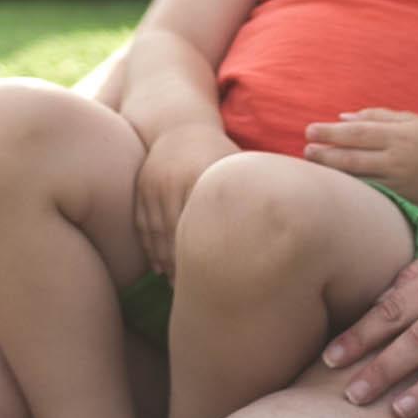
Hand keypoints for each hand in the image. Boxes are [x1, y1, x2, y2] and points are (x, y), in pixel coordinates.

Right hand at [134, 124, 238, 278]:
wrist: (180, 124)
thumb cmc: (218, 150)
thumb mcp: (234, 165)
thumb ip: (250, 194)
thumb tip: (276, 229)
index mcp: (201, 176)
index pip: (202, 224)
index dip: (206, 254)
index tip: (216, 280)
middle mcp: (174, 181)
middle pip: (177, 233)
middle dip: (184, 266)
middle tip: (195, 293)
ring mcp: (154, 185)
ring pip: (157, 233)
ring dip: (165, 263)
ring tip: (176, 287)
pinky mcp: (141, 188)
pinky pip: (142, 225)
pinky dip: (149, 249)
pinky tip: (159, 269)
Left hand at [301, 108, 417, 200]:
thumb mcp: (411, 121)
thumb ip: (377, 116)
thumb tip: (343, 118)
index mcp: (400, 135)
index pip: (358, 133)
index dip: (331, 132)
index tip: (310, 130)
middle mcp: (398, 159)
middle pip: (353, 157)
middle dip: (325, 154)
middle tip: (305, 149)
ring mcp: (399, 182)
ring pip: (358, 179)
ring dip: (332, 172)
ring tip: (312, 164)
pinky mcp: (402, 200)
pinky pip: (371, 194)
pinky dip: (350, 189)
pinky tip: (334, 184)